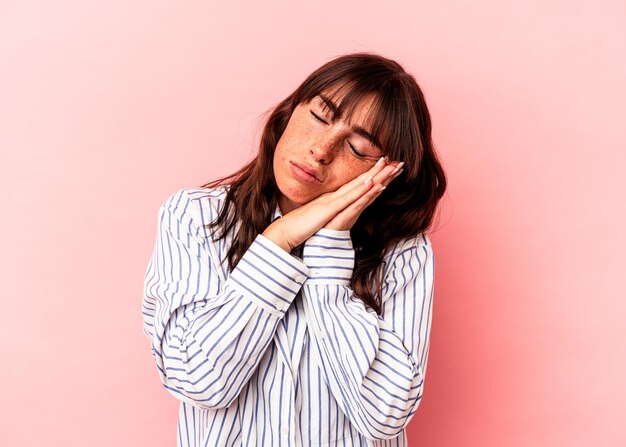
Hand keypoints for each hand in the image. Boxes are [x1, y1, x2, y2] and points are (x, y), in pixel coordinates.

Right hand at [262, 157, 403, 251]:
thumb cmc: (299, 227)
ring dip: (376, 176)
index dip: (374, 177)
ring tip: (391, 165)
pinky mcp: (329, 209)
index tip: (388, 169)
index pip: (358, 186)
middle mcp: (336, 197)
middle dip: (381, 173)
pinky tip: (373, 183)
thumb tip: (335, 214)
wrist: (284, 232)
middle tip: (399, 162)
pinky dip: (362, 190)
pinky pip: (349, 199)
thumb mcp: (319, 220)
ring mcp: (333, 202)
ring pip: (360, 187)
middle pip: (363, 183)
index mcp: (335, 200)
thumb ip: (328, 215)